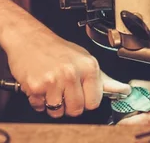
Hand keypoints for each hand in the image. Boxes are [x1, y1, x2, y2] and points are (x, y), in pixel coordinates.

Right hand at [2, 27, 130, 117]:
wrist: (27, 37)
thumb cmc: (55, 48)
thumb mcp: (82, 58)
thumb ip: (101, 78)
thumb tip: (122, 90)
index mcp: (88, 66)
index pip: (94, 102)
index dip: (85, 101)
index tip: (79, 93)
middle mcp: (73, 73)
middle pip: (76, 109)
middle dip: (68, 104)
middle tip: (61, 89)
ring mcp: (54, 80)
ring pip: (57, 111)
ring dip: (52, 104)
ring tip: (50, 86)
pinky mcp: (37, 86)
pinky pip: (40, 107)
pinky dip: (37, 100)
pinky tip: (39, 85)